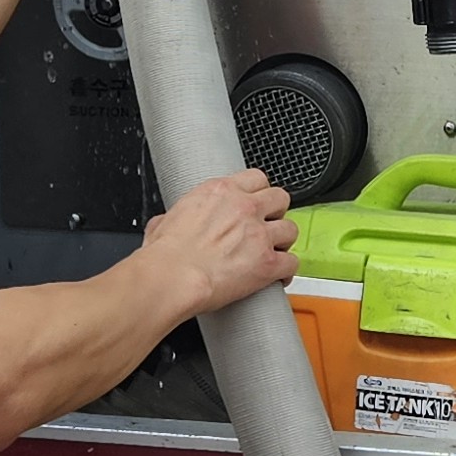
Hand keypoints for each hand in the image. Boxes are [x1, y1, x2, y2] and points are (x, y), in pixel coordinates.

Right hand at [139, 167, 295, 317]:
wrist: (171, 277)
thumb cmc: (164, 254)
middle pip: (280, 198)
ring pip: (291, 229)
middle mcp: (245, 207)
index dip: (259, 192)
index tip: (256, 202)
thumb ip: (177, 216)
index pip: (256, 178)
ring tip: (275, 252)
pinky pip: (292, 263)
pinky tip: (279, 278)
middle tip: (266, 225)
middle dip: (276, 212)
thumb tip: (167, 223)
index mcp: (221, 191)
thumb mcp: (164, 221)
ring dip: (284, 241)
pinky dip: (287, 272)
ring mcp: (259, 235)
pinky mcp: (268, 264)